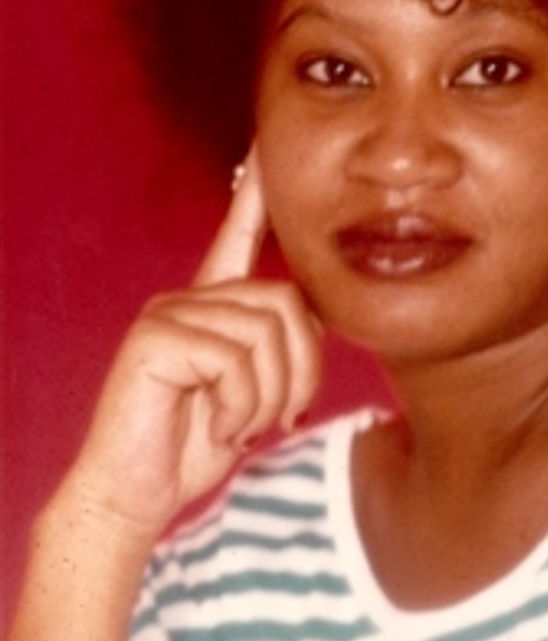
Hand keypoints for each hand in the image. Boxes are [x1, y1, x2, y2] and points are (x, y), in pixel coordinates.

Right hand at [61, 148, 322, 539]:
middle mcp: (191, 298)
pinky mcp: (155, 338)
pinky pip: (233, 359)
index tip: (267, 146)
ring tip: (243, 426)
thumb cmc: (197, 444)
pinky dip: (242, 407)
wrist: (137, 495)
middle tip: (281, 416)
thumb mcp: (254, 391)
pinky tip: (220, 429)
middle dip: (302, 370)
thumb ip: (278, 347)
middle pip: (287, 301)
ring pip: (266, 333)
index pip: (239, 235)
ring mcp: (169, 313)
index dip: (257, 194)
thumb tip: (318, 316)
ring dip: (269, 396)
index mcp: (214, 306)